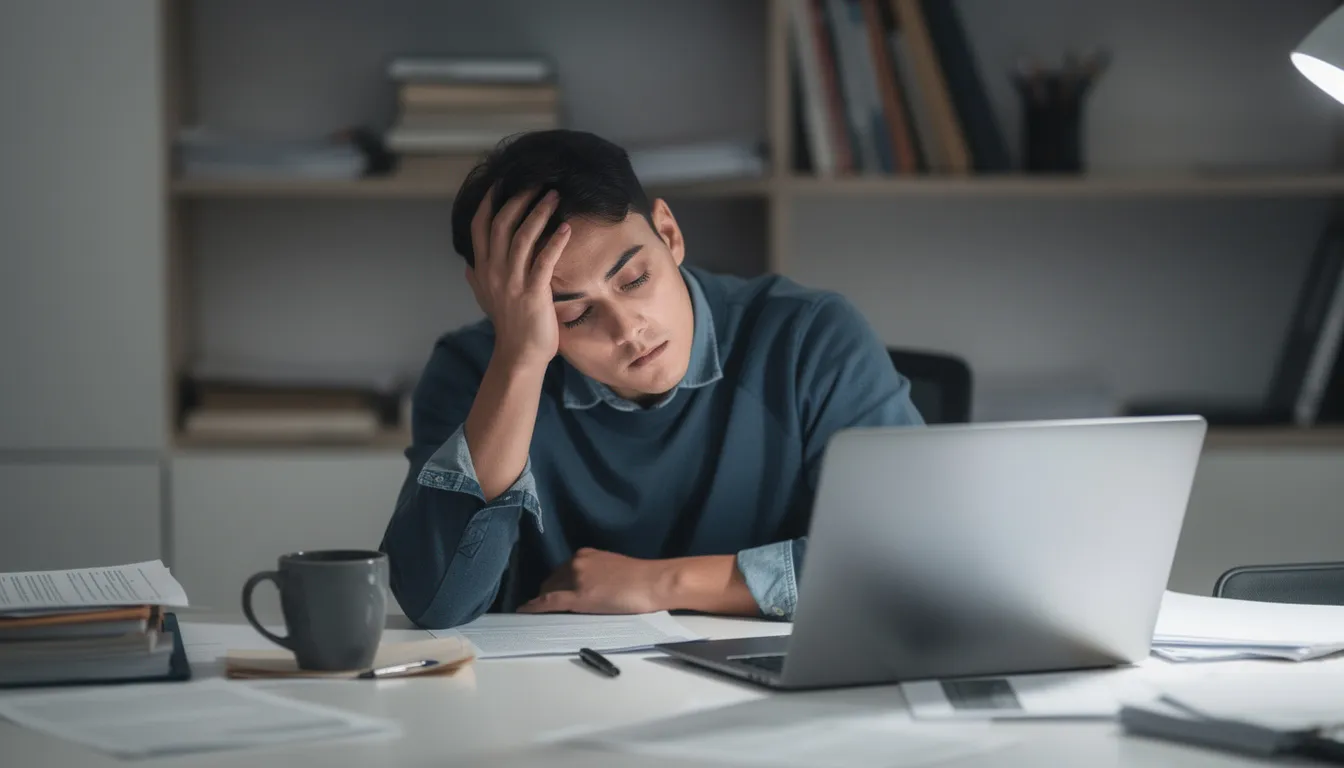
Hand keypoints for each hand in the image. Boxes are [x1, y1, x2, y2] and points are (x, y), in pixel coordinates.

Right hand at [466, 187, 570, 370]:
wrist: (519, 355)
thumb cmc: (508, 327)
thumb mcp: (485, 300)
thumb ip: (476, 279)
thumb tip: (468, 265)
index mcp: (483, 269)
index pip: (479, 227)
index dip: (489, 202)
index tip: (501, 183)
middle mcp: (494, 271)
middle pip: (502, 224)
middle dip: (519, 199)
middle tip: (538, 184)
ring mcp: (513, 282)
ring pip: (523, 237)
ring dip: (539, 213)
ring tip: (554, 196)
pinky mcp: (533, 292)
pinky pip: (544, 260)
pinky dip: (555, 241)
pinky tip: (566, 228)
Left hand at [517, 548, 674, 614]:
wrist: (653, 582)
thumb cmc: (642, 578)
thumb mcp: (614, 569)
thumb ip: (597, 574)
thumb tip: (589, 587)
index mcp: (586, 555)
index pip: (562, 570)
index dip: (553, 583)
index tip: (547, 591)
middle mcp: (577, 563)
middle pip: (552, 580)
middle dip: (546, 592)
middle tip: (544, 606)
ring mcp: (577, 579)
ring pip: (549, 590)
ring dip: (542, 600)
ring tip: (537, 613)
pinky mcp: (579, 597)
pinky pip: (550, 602)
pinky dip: (534, 607)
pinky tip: (524, 611)